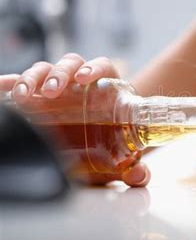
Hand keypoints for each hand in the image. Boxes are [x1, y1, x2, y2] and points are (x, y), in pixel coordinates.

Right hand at [0, 53, 150, 186]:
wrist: (100, 147)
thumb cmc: (114, 146)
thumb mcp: (125, 158)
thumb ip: (137, 170)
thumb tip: (138, 176)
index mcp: (107, 88)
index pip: (102, 67)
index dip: (94, 68)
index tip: (85, 78)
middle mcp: (81, 83)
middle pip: (71, 64)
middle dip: (60, 73)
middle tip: (53, 90)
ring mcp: (58, 88)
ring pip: (46, 69)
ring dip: (34, 77)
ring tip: (24, 95)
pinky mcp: (38, 98)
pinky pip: (23, 84)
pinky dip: (11, 83)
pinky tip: (1, 88)